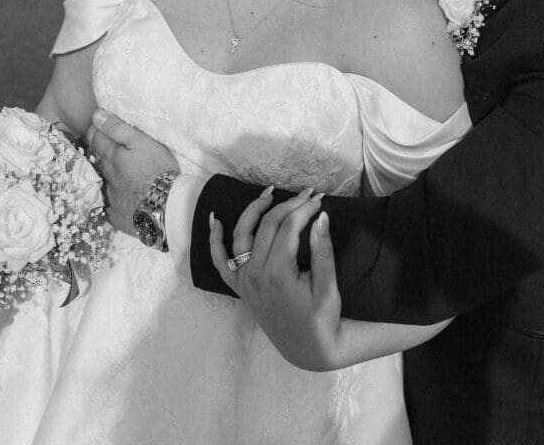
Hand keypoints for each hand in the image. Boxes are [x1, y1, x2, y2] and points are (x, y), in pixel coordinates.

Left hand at [85, 109, 179, 234]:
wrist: (167, 205)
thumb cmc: (158, 169)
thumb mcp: (141, 141)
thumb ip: (117, 128)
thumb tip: (96, 115)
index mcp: (112, 157)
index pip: (96, 140)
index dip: (94, 132)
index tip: (95, 127)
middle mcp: (108, 177)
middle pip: (99, 161)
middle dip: (100, 153)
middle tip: (108, 147)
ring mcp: (111, 198)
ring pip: (105, 183)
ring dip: (110, 177)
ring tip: (122, 174)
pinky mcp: (118, 216)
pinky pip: (112, 206)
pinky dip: (116, 200)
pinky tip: (124, 198)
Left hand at [209, 189, 348, 370]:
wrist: (310, 350)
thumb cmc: (322, 319)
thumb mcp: (328, 286)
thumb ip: (322, 250)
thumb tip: (321, 216)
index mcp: (277, 274)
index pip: (288, 228)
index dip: (304, 209)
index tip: (319, 199)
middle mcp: (254, 275)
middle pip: (267, 226)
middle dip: (287, 205)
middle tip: (307, 194)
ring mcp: (244, 282)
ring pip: (241, 235)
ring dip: (253, 211)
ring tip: (269, 194)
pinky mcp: (240, 288)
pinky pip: (221, 262)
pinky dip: (215, 241)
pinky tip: (215, 220)